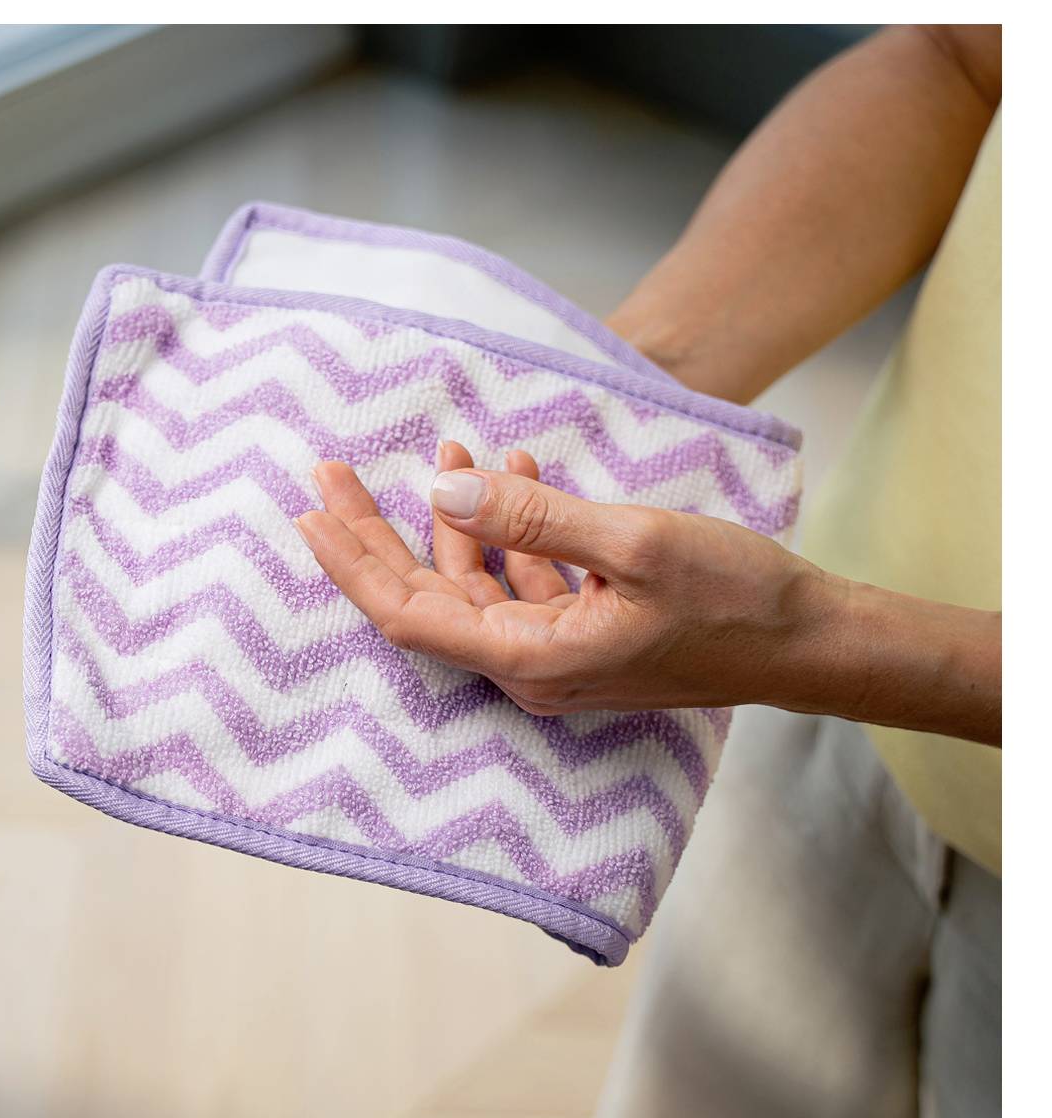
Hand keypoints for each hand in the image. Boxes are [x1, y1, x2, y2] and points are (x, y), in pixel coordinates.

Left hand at [295, 442, 824, 716]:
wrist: (806, 641)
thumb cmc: (734, 596)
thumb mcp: (634, 541)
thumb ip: (534, 517)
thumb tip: (444, 492)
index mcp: (527, 658)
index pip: (407, 614)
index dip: (353, 562)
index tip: (311, 510)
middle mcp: (525, 668)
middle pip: (424, 599)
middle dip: (376, 533)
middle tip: (332, 472)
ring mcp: (551, 655)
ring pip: (474, 584)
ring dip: (456, 518)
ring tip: (446, 449)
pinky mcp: (579, 635)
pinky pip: (522, 582)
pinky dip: (511, 530)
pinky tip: (515, 469)